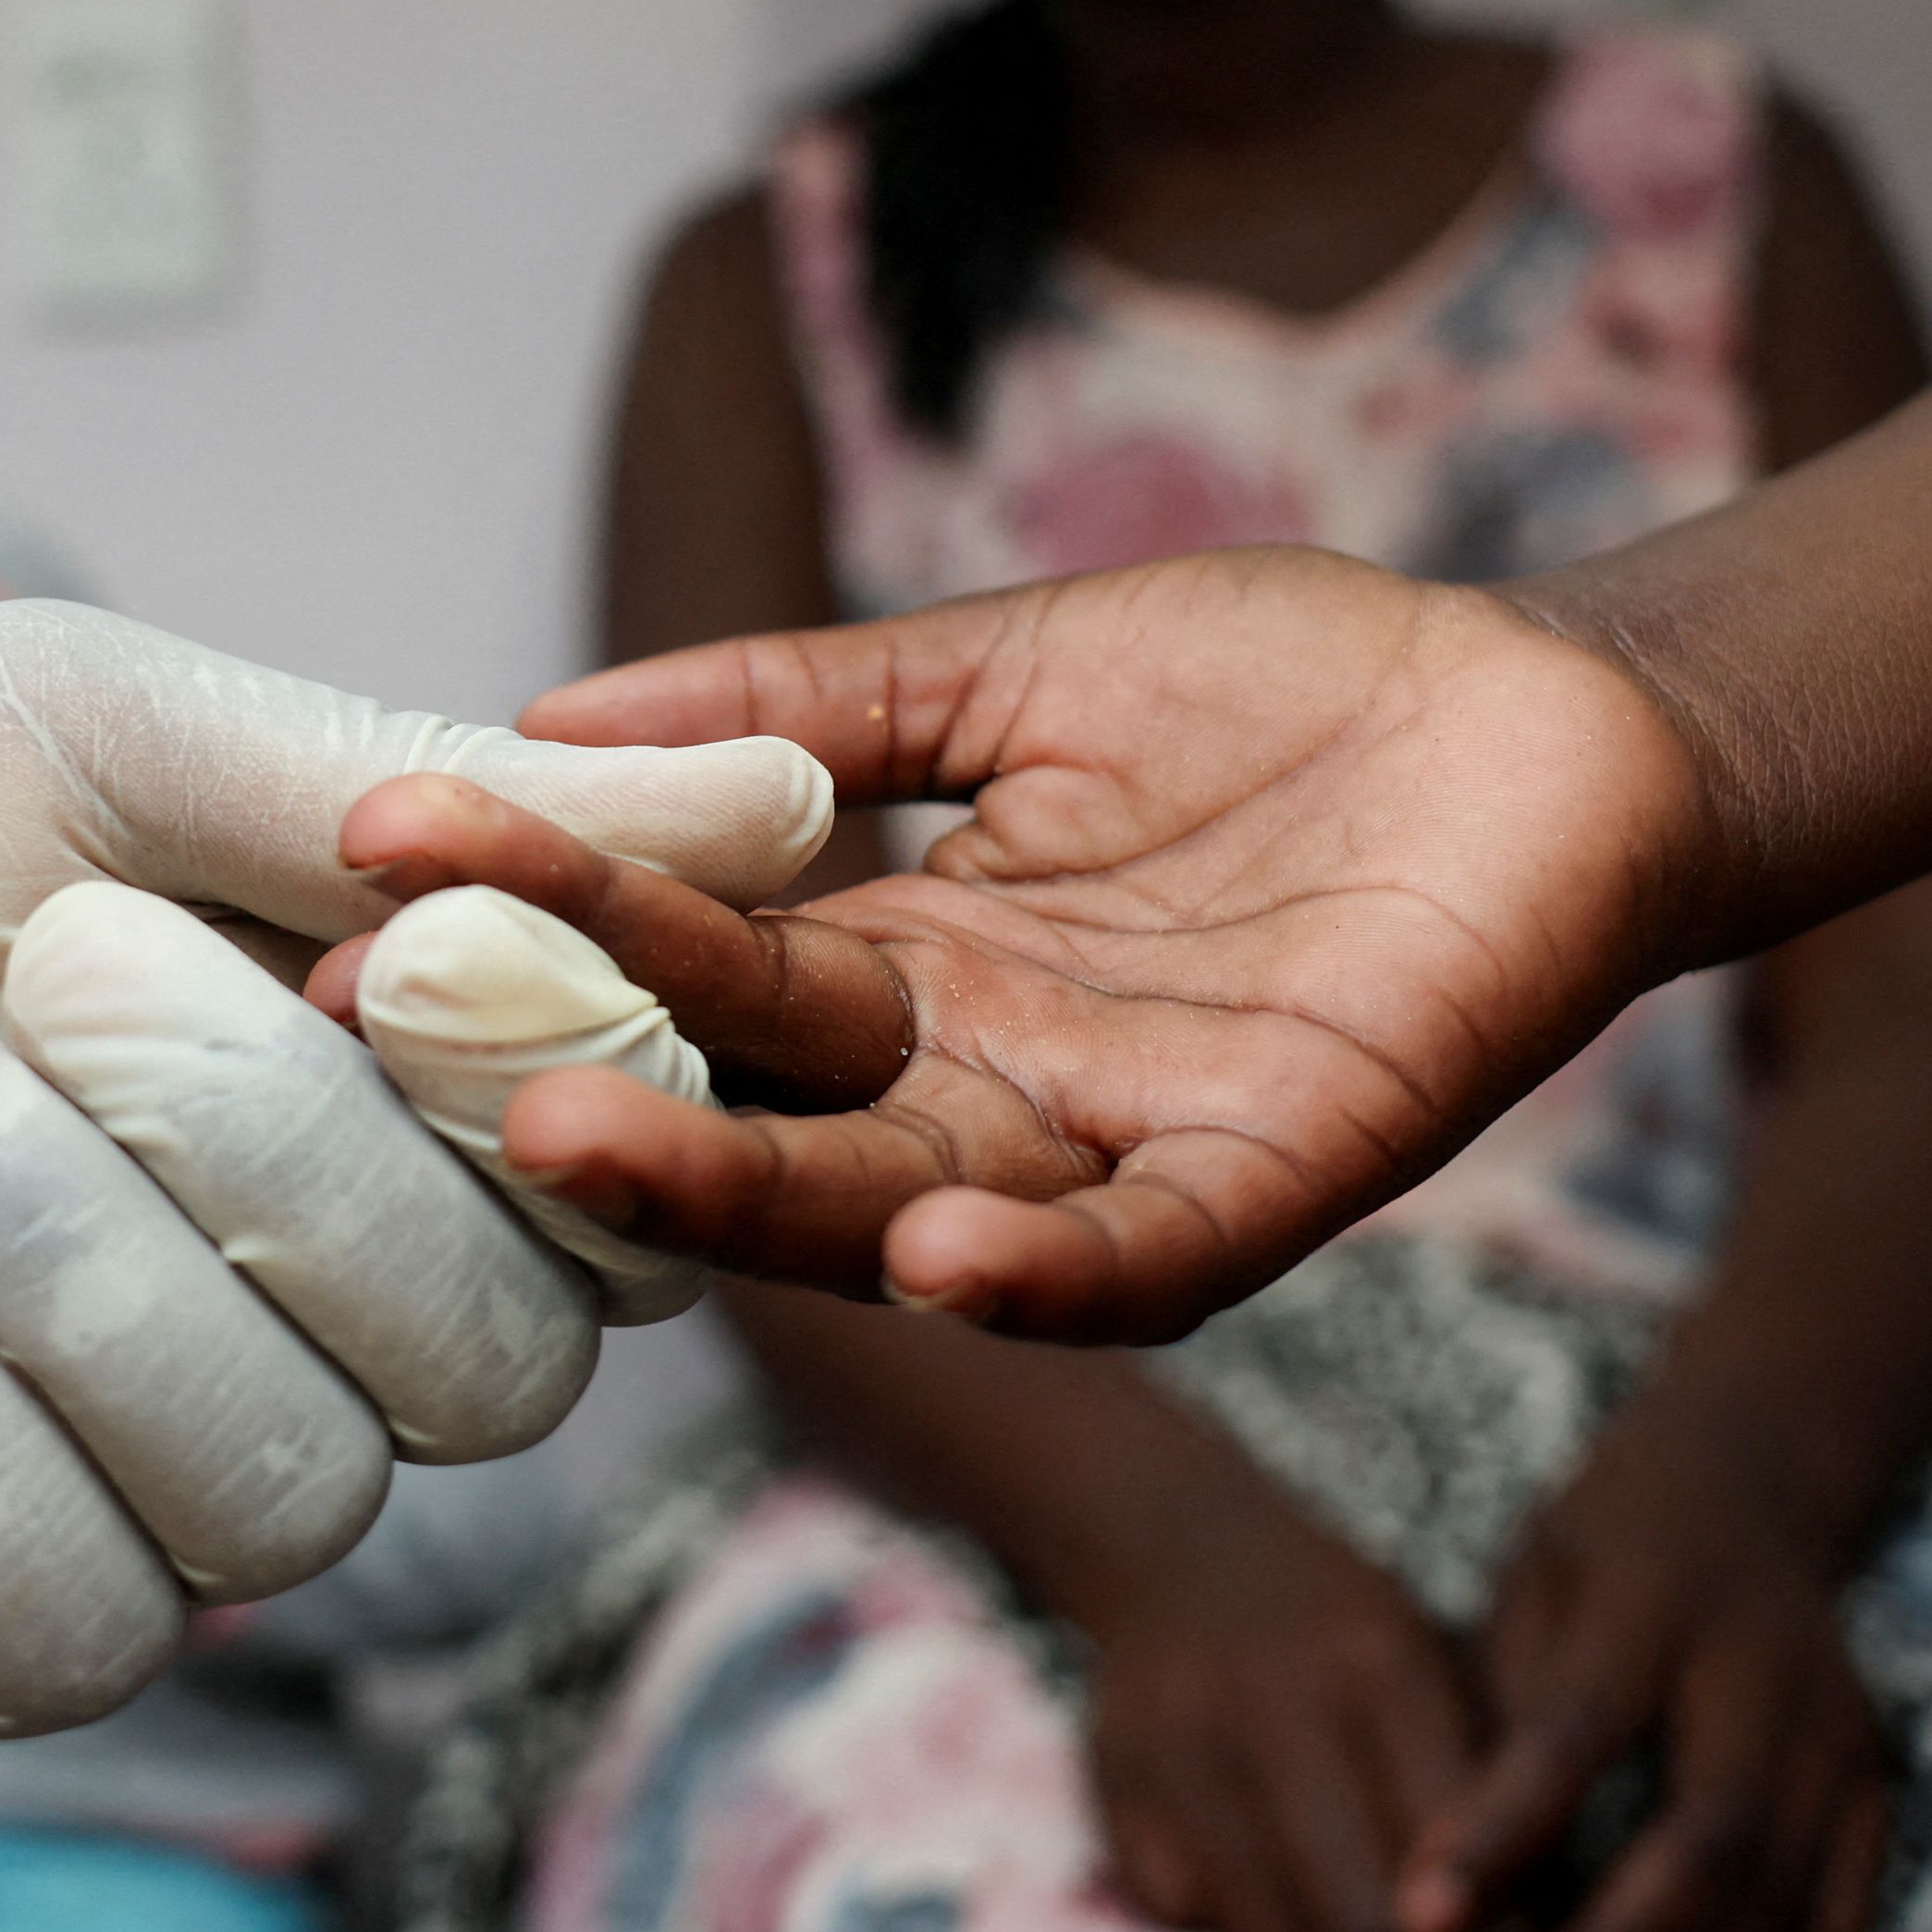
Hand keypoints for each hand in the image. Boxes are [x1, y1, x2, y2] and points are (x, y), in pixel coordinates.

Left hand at [0, 602, 829, 1730]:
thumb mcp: (109, 730)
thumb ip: (420, 783)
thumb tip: (796, 794)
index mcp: (381, 1142)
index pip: (611, 1201)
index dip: (552, 1088)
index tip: (386, 936)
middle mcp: (298, 1352)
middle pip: (485, 1373)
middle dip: (273, 1146)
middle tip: (44, 954)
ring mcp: (127, 1508)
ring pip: (278, 1502)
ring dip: (66, 1255)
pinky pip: (68, 1622)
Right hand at [334, 548, 1710, 1340]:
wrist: (1560, 710)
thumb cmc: (1295, 684)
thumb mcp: (1013, 665)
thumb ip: (806, 700)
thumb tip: (549, 708)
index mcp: (916, 957)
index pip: (694, 964)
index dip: (545, 930)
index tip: (371, 890)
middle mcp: (988, 1073)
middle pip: (761, 1104)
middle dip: (596, 1078)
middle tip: (419, 1042)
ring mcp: (1122, 1136)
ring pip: (900, 1198)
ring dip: (749, 1190)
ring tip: (587, 1139)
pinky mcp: (1282, 1165)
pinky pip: (1147, 1252)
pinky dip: (1042, 1266)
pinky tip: (933, 1249)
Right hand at [1074, 1466, 1478, 1931]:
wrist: (1185, 1546)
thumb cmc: (1347, 1641)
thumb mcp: (1438, 1671)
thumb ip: (1488, 1802)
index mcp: (1382, 1666)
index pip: (1454, 1856)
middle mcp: (1273, 1703)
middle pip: (1361, 1924)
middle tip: (1406, 1923)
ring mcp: (1180, 1743)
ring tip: (1321, 1882)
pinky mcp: (1114, 1780)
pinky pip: (1184, 1916)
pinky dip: (1220, 1909)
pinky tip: (1241, 1853)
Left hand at [1397, 1442, 1887, 1931]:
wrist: (1751, 1478)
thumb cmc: (1601, 1547)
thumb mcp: (1530, 1585)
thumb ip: (1501, 1709)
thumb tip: (1438, 1861)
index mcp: (1649, 1603)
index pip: (1571, 1735)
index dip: (1495, 1835)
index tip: (1415, 1927)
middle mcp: (1761, 1670)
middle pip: (1697, 1836)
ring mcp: (1833, 1725)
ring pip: (1768, 1883)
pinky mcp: (1873, 1766)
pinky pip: (1855, 1878)